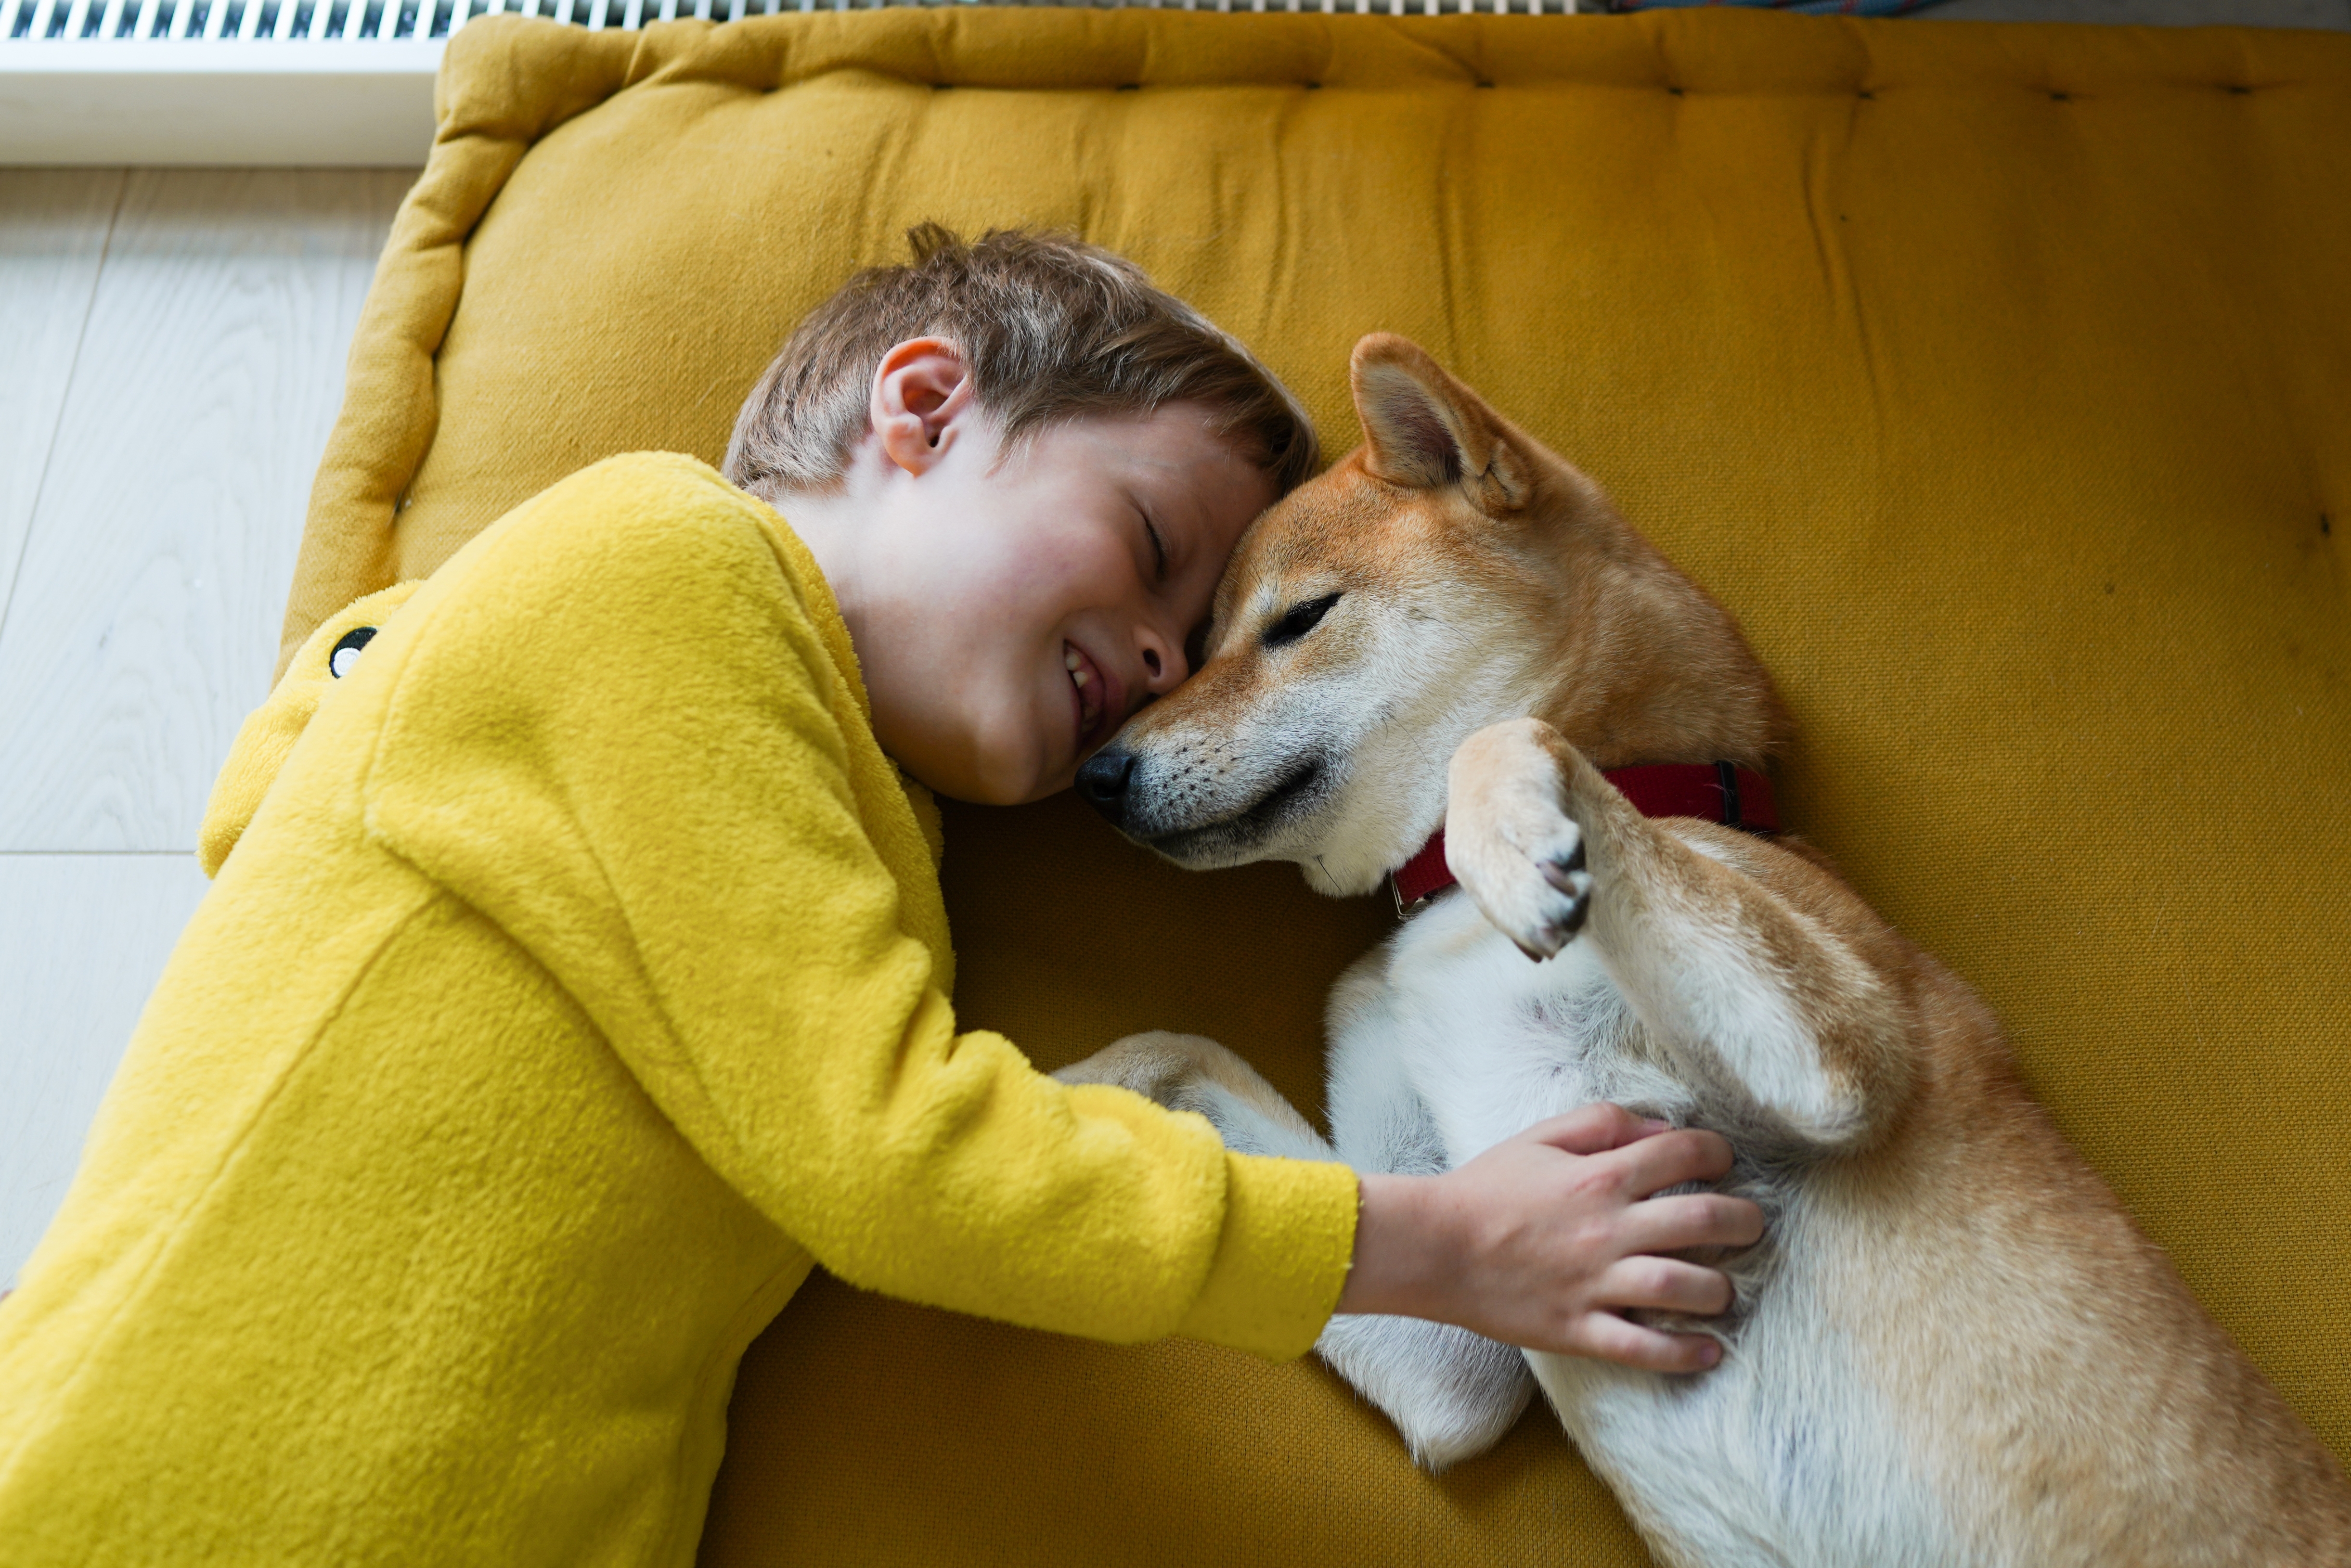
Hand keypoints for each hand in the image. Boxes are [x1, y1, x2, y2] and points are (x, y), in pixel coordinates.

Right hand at [1333, 1103, 1762, 1372]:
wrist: (1432, 1247)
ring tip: (1725, 1289)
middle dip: (1741, 1222)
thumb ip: (1601, 1123)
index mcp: (1597, 1177)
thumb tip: (1658, 1129)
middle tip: (1751, 1225)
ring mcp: (1593, 1283)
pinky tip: (1709, 1351)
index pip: (1681, 1156)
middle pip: (1700, 1222)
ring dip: (1718, 1289)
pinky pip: (1642, 1347)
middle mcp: (1606, 1229)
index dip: (1716, 1154)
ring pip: (1681, 1287)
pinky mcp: (1577, 1328)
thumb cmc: (1484, 1188)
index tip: (1723, 1163)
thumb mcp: (1539, 1138)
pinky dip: (1683, 1353)